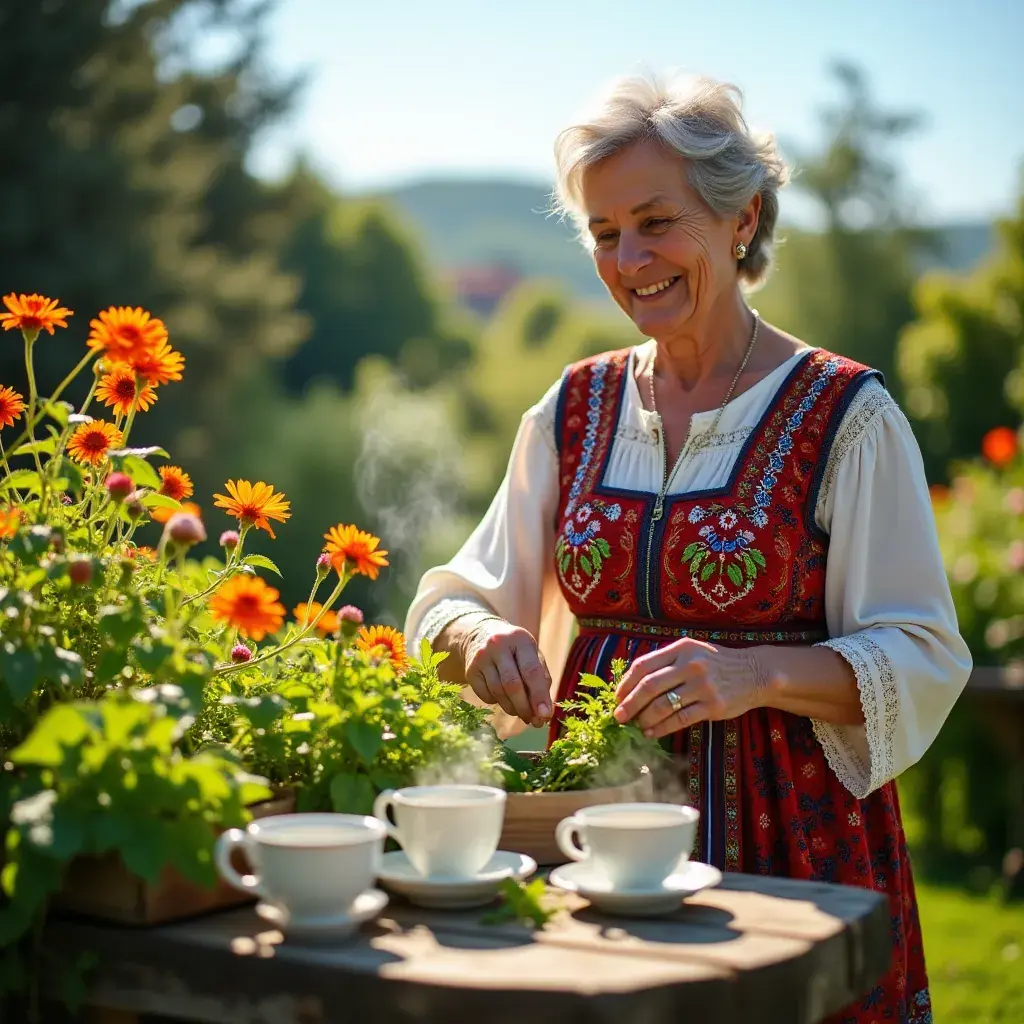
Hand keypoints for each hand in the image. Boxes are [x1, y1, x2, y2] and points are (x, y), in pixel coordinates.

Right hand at [460, 618, 552, 727]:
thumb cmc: (515, 650)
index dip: (539, 696)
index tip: (545, 715)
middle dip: (524, 707)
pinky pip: (485, 695)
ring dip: (512, 708)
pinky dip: (497, 702)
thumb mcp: (532, 655)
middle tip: (534, 721)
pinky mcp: (470, 670)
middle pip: (512, 685)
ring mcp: (481, 657)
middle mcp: (498, 645)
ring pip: (498, 692)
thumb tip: (544, 712)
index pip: (531, 671)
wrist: (481, 635)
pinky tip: (503, 698)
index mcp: (520, 638)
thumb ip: (541, 680)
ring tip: (521, 712)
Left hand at [612, 638, 766, 738]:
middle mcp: (690, 665)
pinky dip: (661, 728)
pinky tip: (652, 733)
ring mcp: (703, 686)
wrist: (754, 673)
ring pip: (663, 705)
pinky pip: (680, 720)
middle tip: (618, 716)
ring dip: (645, 718)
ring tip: (637, 726)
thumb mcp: (691, 652)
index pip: (643, 665)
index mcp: (681, 649)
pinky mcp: (713, 706)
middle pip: (649, 686)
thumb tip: (631, 684)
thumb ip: (665, 662)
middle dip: (630, 704)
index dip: (626, 684)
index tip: (617, 697)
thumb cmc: (715, 663)